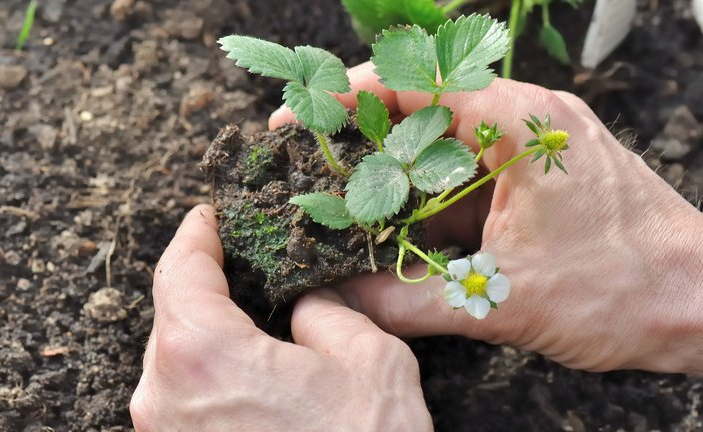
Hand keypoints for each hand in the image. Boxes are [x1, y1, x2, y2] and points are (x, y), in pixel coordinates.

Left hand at [130, 205, 432, 430]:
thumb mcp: (367, 359)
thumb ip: (326, 311)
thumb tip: (303, 304)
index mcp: (202, 354)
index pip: (180, 269)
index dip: (196, 234)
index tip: (209, 217)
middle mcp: (165, 396)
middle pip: (173, 314)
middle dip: (207, 283)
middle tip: (245, 261)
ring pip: (176, 359)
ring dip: (209, 331)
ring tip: (254, 316)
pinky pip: (185, 398)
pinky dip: (210, 372)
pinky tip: (252, 371)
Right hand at [271, 63, 702, 374]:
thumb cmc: (624, 288)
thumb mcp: (503, 297)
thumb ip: (409, 299)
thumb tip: (339, 299)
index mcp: (517, 122)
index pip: (414, 83)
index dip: (347, 97)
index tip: (299, 118)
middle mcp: (524, 120)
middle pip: (423, 111)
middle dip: (364, 141)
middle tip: (314, 172)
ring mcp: (533, 148)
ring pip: (444, 148)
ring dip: (398, 178)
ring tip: (349, 208)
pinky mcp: (536, 179)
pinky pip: (469, 177)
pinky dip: (431, 202)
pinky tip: (402, 233)